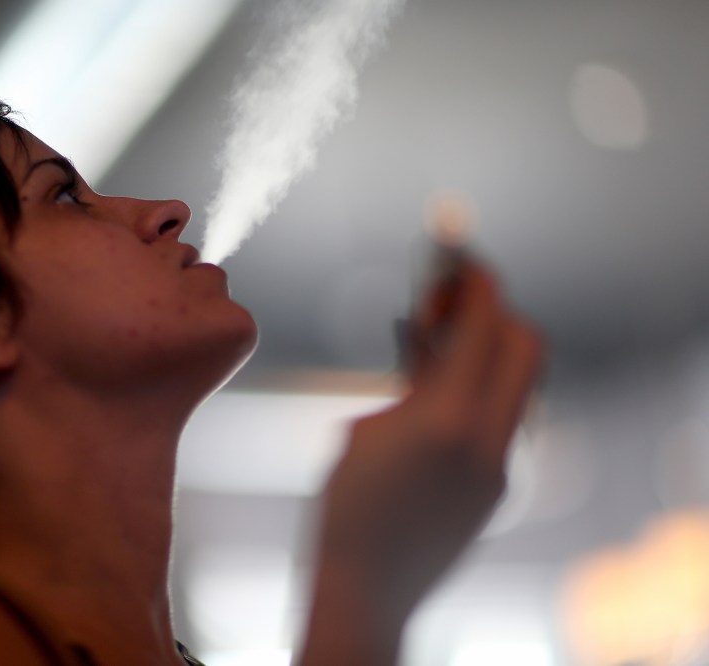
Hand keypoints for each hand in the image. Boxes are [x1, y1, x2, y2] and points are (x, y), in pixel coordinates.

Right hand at [299, 263, 542, 664]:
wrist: (366, 591)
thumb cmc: (344, 509)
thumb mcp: (364, 430)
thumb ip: (409, 381)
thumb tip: (429, 340)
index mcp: (447, 419)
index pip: (485, 325)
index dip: (476, 282)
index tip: (459, 259)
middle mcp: (488, 440)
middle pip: (526, 347)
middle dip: (495, 313)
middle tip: (447, 307)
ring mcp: (501, 468)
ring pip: (519, 384)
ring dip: (487, 353)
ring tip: (434, 346)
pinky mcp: (499, 488)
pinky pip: (502, 419)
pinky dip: (478, 392)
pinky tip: (436, 394)